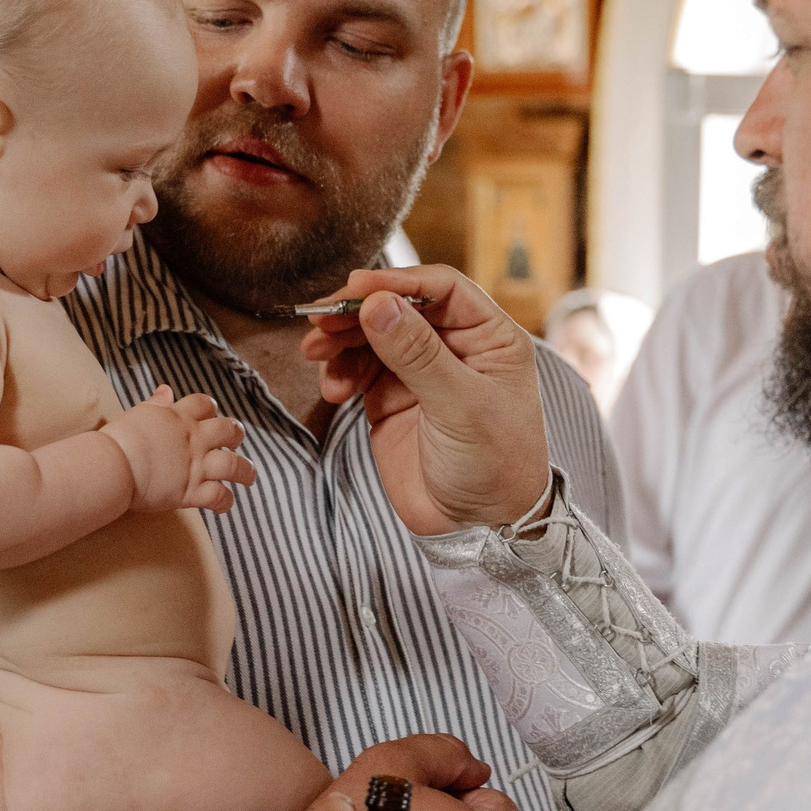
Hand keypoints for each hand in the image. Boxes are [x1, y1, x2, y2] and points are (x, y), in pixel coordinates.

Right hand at [102, 386, 258, 513]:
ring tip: (248, 477)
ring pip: (234, 465)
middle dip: (236, 435)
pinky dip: (225, 502)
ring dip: (245, 471)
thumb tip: (165, 390)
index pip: (204, 404)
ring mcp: (196, 465)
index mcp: (179, 418)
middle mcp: (193, 439)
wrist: (113, 464)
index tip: (211, 417)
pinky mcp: (192, 491)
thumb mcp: (139, 414)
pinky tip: (224, 506)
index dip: (211, 410)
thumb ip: (156, 404)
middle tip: (236, 442)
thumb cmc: (118, 440)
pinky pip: (219, 497)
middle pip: (228, 430)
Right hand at [300, 268, 549, 534]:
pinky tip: (333, 389)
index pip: (441, 289)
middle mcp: (455, 347)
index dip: (397, 281)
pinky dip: (341, 372)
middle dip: (358, 311)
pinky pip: (359, 370)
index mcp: (490, 337)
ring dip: (341, 340)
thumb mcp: (460, 407)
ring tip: (315, 352)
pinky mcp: (393, 398)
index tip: (355, 288)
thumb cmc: (495, 466)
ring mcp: (421, 372)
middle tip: (320, 319)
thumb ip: (417, 354)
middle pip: (400, 307)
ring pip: (373, 336)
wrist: (481, 529)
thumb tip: (377, 304)